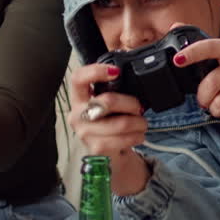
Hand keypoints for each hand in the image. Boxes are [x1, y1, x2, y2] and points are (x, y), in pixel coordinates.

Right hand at [67, 63, 151, 194]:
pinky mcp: (97, 148)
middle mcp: (77, 115)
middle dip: (131, 103)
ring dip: (139, 122)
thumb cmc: (109, 123)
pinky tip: (138, 135)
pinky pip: (124, 138)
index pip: (77, 78)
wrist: (108, 154)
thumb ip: (113, 87)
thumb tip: (129, 66)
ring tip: (142, 123)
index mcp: (78, 98)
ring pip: (121, 123)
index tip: (115, 71)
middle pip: (107, 101)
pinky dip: (137, 136)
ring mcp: (85, 133)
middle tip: (139, 107)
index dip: (95, 71)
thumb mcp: (108, 103)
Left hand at [175, 35, 219, 138]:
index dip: (192, 53)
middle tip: (203, 100)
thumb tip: (176, 25)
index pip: (211, 46)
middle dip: (203, 95)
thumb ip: (198, 48)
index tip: (177, 60)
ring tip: (218, 105)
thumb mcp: (217, 62)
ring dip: (215, 107)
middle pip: (213, 80)